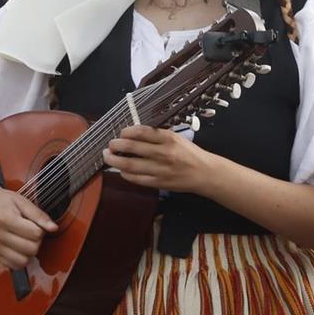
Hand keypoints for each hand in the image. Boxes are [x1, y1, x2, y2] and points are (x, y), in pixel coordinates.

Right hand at [0, 187, 58, 271]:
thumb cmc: (4, 202)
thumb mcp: (23, 202)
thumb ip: (39, 216)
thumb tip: (53, 228)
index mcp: (5, 219)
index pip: (35, 234)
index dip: (41, 230)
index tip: (35, 225)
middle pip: (31, 249)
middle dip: (36, 242)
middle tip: (31, 233)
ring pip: (23, 261)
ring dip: (29, 253)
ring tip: (25, 241)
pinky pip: (13, 266)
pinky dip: (20, 260)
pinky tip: (19, 249)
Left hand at [103, 125, 217, 193]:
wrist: (205, 173)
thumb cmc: (189, 154)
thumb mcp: (176, 138)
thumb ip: (157, 135)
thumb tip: (133, 133)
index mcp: (168, 139)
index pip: (141, 132)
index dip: (126, 131)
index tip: (121, 132)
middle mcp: (163, 153)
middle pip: (131, 147)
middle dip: (116, 145)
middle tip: (110, 144)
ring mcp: (160, 169)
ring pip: (130, 164)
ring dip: (114, 160)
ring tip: (108, 156)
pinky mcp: (159, 183)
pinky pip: (136, 179)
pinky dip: (125, 174)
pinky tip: (121, 170)